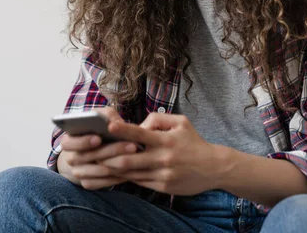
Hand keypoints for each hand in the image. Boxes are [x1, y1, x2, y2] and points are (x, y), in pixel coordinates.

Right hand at [59, 107, 139, 189]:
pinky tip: (130, 171)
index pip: (69, 143)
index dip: (83, 141)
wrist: (94, 149)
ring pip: (97, 171)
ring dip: (117, 165)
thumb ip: (107, 116)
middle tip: (132, 146)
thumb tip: (114, 123)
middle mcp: (71, 158)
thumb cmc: (100, 129)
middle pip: (88, 157)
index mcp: (69, 141)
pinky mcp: (87, 183)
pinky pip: (101, 183)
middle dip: (111, 151)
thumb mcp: (103, 118)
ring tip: (135, 157)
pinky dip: (115, 178)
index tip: (98, 138)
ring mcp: (78, 172)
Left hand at [99, 113, 222, 195]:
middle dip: (108, 157)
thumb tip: (139, 126)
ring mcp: (162, 174)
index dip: (124, 130)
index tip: (109, 127)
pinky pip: (139, 182)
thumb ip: (159, 119)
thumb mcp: (182, 122)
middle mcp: (163, 158)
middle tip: (93, 153)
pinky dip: (126, 177)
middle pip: (129, 159)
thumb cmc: (194, 142)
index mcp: (166, 140)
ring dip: (113, 169)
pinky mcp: (162, 186)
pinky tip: (116, 173)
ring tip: (97, 164)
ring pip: (131, 173)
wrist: (214, 167)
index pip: (141, 134)